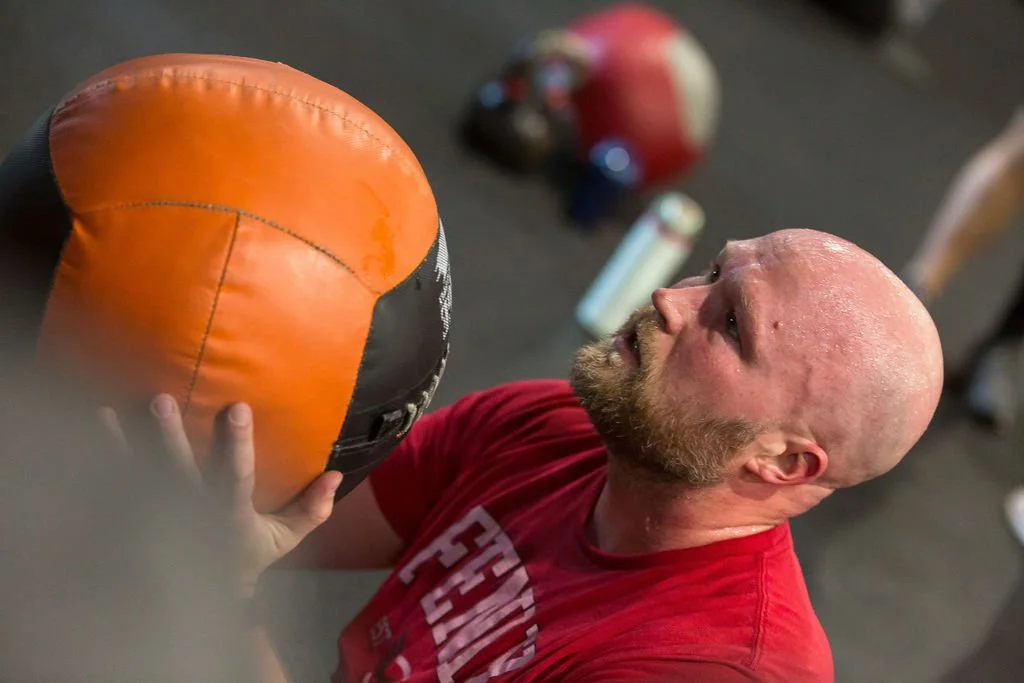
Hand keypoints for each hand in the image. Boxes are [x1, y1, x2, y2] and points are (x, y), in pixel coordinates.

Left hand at [101, 394, 341, 597]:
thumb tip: (335, 476)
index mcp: (229, 517)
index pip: (236, 477)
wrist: (197, 597)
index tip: (237, 407)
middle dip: (168, 437)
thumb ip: (310, 509)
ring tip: (107, 414)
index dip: (237, 444)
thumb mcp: (283, 538)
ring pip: (135, 477)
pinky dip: (98, 463)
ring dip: (121, 445)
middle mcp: (189, 516)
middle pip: (176, 473)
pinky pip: (112, 490)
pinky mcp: (132, 522)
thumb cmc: (245, 556)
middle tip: (160, 400)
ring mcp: (156, 519)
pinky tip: (93, 429)